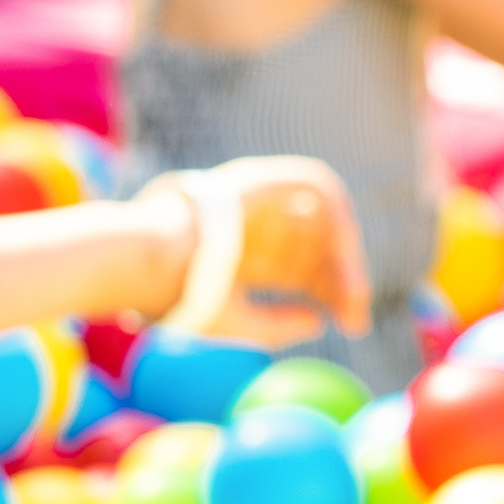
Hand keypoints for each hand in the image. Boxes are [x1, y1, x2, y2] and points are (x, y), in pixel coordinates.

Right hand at [142, 155, 373, 349]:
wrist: (146, 264)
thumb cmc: (178, 299)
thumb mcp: (235, 322)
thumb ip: (278, 325)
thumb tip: (319, 320)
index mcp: (240, 260)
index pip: (299, 273)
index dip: (330, 296)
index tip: (351, 325)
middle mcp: (253, 229)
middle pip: (316, 250)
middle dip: (342, 282)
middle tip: (358, 315)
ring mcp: (258, 201)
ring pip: (322, 219)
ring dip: (345, 253)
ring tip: (355, 289)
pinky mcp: (261, 179)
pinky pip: (316, 187)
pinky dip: (337, 218)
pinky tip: (343, 254)